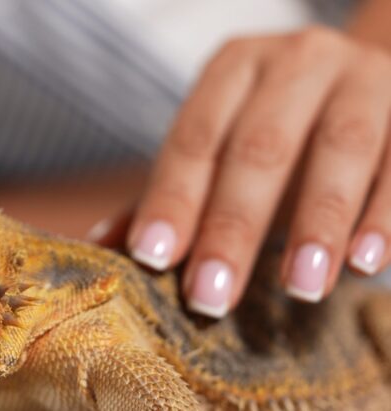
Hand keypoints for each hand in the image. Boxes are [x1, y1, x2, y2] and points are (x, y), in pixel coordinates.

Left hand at [124, 26, 390, 316]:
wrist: (363, 83)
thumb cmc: (276, 128)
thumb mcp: (222, 145)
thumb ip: (172, 191)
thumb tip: (105, 243)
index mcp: (234, 69)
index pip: (195, 137)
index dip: (173, 198)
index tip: (153, 258)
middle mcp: (296, 63)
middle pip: (258, 147)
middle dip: (233, 225)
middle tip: (211, 296)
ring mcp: (363, 80)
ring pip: (339, 150)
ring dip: (317, 223)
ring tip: (298, 288)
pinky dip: (384, 216)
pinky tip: (365, 264)